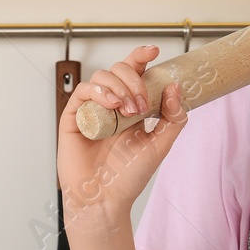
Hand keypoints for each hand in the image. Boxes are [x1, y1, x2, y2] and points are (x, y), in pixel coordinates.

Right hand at [56, 45, 188, 231]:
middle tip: (143, 104)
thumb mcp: (160, 145)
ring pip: (102, 76)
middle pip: (119, 69)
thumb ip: (173, 117)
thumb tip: (175, 87)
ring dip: (120, 87)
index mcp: (131, 106)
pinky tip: (112, 105)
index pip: (135, 72)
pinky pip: (84, 91)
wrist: (105, 199)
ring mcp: (92, 109)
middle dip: (135, 79)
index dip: (141, 56)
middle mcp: (111, 104)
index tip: (155, 51)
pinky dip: (100, 92)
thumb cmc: (129, 176)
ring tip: (129, 111)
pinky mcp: (75, 117)